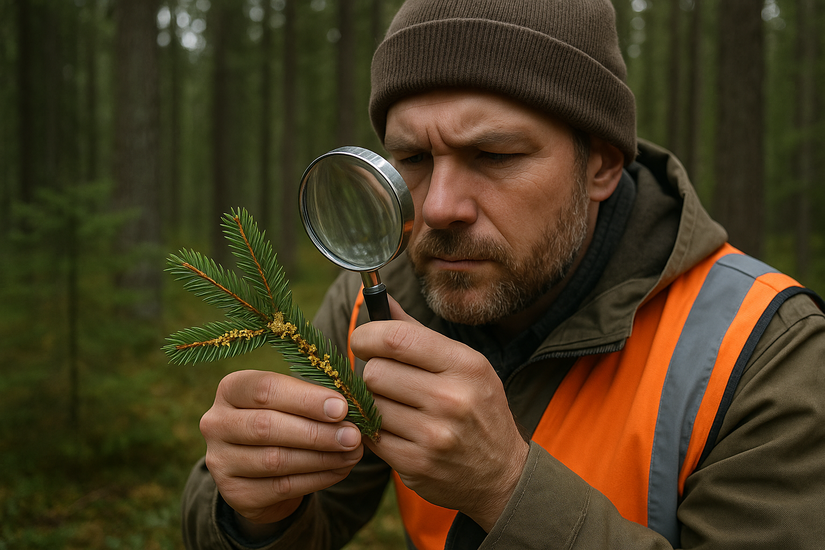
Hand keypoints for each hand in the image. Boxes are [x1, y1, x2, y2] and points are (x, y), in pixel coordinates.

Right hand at [199, 370, 363, 527]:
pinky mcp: (234, 493)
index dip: (305, 399)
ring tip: (352, 452)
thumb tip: (348, 411)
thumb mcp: (291, 401)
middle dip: (316, 432)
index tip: (341, 407)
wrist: (259, 467)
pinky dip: (317, 478)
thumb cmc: (283, 418)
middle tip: (353, 435)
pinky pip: (281, 487)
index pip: (265, 389)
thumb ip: (314, 400)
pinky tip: (340, 470)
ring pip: (275, 460)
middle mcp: (216, 423)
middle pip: (267, 426)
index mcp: (231, 389)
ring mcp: (220, 460)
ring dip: (321, 457)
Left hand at [350, 300, 528, 531]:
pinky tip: (395, 430)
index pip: (397, 338)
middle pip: (375, 371)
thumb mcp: (463, 365)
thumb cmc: (477, 409)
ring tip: (394, 406)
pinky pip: (370, 436)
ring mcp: (434, 435)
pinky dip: (374, 431)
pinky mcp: (416, 464)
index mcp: (465, 365)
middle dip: (373, 373)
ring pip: (369, 404)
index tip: (363, 341)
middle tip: (386, 380)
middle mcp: (452, 398)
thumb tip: (379, 300)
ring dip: (372, 404)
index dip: (367, 336)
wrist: (501, 473)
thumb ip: (417, 333)